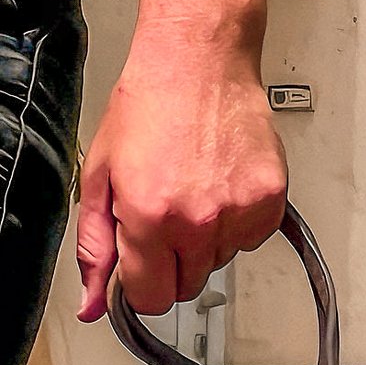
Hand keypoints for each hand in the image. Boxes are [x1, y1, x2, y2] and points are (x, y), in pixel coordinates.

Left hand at [75, 30, 288, 320]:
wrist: (200, 61)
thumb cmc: (150, 105)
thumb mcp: (101, 176)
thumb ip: (96, 247)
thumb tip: (95, 303)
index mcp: (150, 216)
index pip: (152, 298)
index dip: (141, 283)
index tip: (140, 265)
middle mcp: (198, 220)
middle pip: (188, 286)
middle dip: (172, 261)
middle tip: (165, 215)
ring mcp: (240, 210)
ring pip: (221, 261)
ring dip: (206, 240)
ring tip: (195, 190)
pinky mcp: (271, 197)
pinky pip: (254, 238)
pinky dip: (238, 221)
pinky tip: (221, 186)